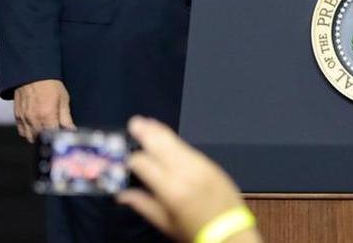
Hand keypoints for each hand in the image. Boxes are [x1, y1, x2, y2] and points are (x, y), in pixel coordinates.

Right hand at [14, 79, 73, 141]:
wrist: (33, 74)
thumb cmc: (50, 84)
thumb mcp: (63, 99)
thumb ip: (66, 118)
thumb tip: (71, 130)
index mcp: (47, 116)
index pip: (53, 136)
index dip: (58, 137)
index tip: (62, 135)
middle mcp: (34, 119)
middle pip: (40, 139)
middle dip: (48, 138)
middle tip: (54, 131)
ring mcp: (24, 119)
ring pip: (29, 137)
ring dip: (37, 136)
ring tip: (44, 128)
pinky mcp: (17, 116)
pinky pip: (22, 131)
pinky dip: (28, 131)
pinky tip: (35, 125)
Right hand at [116, 116, 254, 242]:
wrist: (231, 232)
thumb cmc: (194, 232)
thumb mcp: (166, 224)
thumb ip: (144, 205)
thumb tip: (121, 194)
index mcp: (172, 190)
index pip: (146, 165)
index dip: (132, 159)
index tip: (123, 157)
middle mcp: (187, 172)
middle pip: (163, 146)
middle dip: (147, 133)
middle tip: (134, 121)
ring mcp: (202, 166)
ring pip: (178, 144)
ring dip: (161, 132)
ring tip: (147, 122)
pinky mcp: (212, 164)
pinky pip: (190, 150)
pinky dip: (176, 142)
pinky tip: (168, 138)